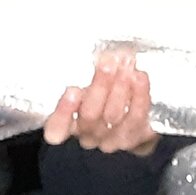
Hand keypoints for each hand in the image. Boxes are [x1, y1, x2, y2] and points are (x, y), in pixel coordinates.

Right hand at [41, 50, 160, 156]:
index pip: (56, 129)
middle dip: (100, 86)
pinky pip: (137, 118)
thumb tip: (99, 54)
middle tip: (108, 63)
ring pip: (114, 115)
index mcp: (69, 124)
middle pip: (90, 115)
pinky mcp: (134, 137)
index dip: (63, 113)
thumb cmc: (103, 95)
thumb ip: (86, 75)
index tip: (72, 90)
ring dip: (120, 87)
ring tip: (126, 66)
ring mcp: (111, 139)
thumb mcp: (88, 84)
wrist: (132, 118)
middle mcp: (88, 134)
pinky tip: (139, 78)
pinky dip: (139, 96)